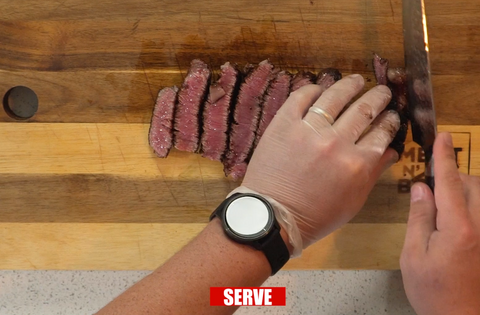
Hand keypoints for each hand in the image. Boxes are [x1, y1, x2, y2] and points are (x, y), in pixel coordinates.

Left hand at [238, 74, 399, 252]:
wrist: (273, 216)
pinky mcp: (284, 124)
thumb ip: (374, 173)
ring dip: (350, 85)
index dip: (390, 120)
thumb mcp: (353, 201)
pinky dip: (313, 90)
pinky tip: (320, 89)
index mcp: (357, 163)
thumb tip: (392, 150)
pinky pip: (301, 97)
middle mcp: (336, 142)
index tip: (392, 115)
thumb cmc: (317, 215)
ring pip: (335, 97)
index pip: (381, 132)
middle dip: (378, 97)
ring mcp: (308, 130)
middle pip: (364, 109)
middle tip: (383, 92)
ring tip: (357, 81)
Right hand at [400, 132, 479, 314]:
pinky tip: (456, 220)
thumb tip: (422, 189)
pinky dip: (470, 205)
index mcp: (458, 227)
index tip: (444, 137)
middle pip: (473, 186)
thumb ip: (419, 218)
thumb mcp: (413, 255)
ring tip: (443, 205)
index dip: (445, 158)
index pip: (450, 183)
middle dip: (455, 177)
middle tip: (432, 188)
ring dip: (465, 191)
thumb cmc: (432, 290)